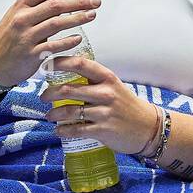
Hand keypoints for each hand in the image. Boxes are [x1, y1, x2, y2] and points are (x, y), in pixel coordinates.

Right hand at [0, 0, 101, 87]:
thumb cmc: (9, 37)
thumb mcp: (20, 15)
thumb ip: (42, 3)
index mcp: (21, 5)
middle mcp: (23, 18)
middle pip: (56, 4)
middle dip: (80, 1)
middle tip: (96, 1)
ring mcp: (26, 36)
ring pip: (57, 23)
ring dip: (78, 18)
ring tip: (92, 15)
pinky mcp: (30, 54)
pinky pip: (53, 46)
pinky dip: (68, 41)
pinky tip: (78, 38)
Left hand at [38, 55, 159, 155]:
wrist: (148, 127)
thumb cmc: (126, 105)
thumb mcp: (113, 86)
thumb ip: (93, 81)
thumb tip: (66, 75)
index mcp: (107, 78)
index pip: (80, 64)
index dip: (60, 62)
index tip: (46, 65)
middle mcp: (106, 92)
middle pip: (68, 89)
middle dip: (49, 93)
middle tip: (43, 97)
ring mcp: (104, 112)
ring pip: (69, 111)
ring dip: (54, 113)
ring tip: (49, 115)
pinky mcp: (103, 130)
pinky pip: (76, 129)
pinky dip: (63, 130)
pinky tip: (58, 130)